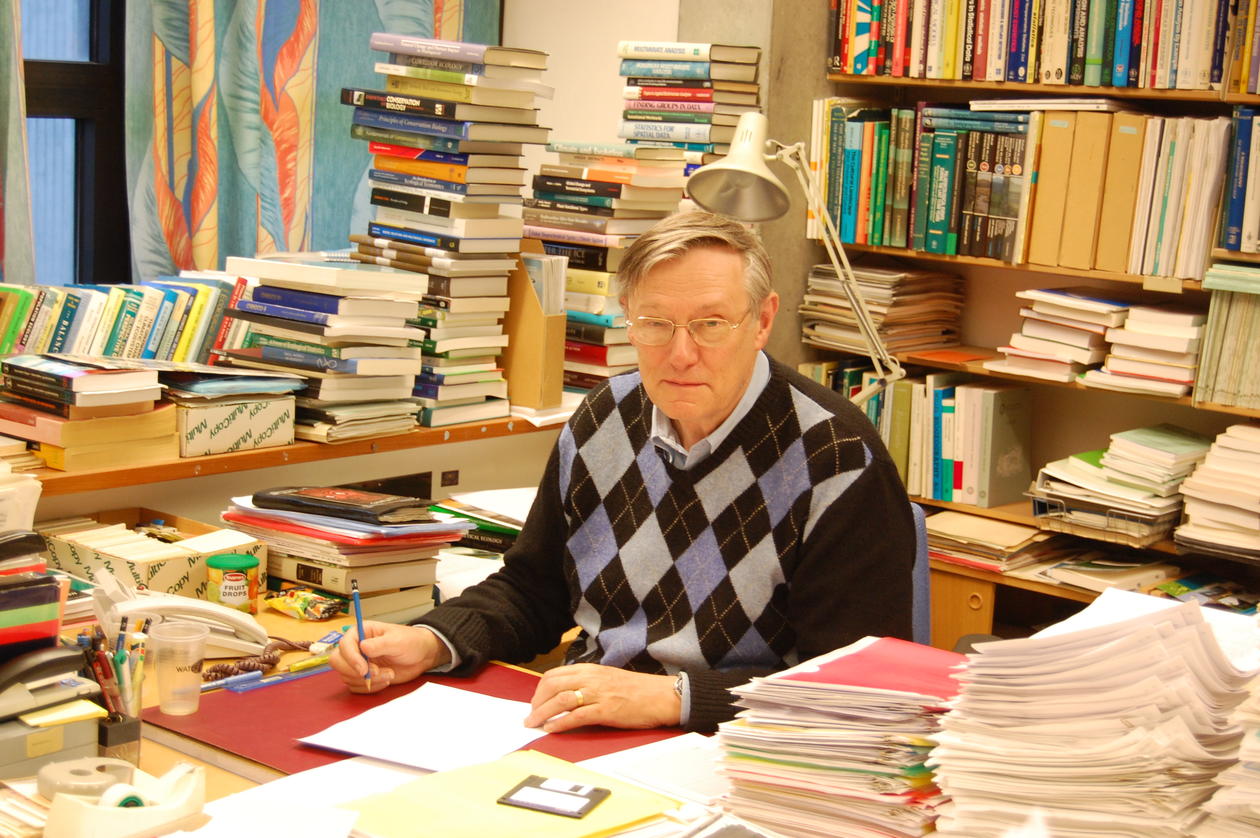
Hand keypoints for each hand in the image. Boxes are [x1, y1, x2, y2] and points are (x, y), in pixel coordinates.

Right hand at [329, 622, 449, 692]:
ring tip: (389, 674)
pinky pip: (355, 686)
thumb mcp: (397, 640)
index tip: (364, 669)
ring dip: (368, 680)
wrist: (421, 656)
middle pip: (337, 661)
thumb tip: (362, 647)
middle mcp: (355, 647)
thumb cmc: (410, 642)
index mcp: (360, 632)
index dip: (351, 658)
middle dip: (355, 671)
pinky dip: (370, 687)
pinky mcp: (363, 676)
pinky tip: (386, 680)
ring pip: (347, 676)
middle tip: (377, 673)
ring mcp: (358, 663)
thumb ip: (379, 644)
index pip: (343, 645)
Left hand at [523, 663, 680, 732]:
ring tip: (534, 724)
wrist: (662, 696)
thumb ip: (589, 683)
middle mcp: (591, 678)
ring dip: (542, 713)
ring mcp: (598, 694)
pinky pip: (576, 716)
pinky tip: (551, 729)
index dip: (540, 689)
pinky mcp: (606, 710)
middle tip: (531, 715)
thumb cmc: (639, 690)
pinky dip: (560, 723)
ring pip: (560, 699)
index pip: (554, 675)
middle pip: (552, 685)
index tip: (536, 702)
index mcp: (591, 669)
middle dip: (536, 701)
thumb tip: (569, 694)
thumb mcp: (609, 678)